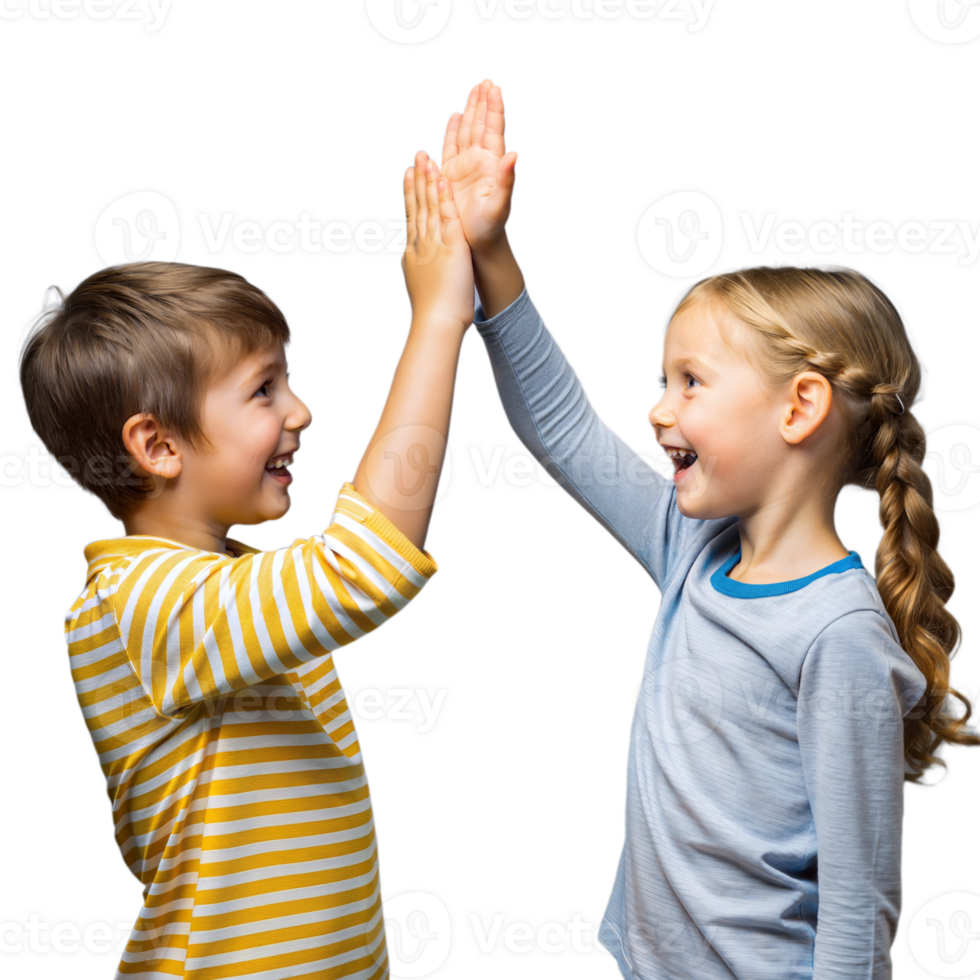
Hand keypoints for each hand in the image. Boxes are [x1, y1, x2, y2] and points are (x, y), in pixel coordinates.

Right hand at [400, 151, 473, 327]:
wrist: (435, 324)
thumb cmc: (431, 313)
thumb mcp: (420, 284)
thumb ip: (418, 268)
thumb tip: (413, 264)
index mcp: (414, 253)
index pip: (412, 218)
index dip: (411, 196)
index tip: (409, 176)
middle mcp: (420, 245)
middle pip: (418, 207)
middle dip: (418, 181)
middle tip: (417, 157)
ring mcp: (433, 245)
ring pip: (429, 208)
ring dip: (429, 182)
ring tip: (427, 159)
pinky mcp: (450, 249)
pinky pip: (446, 219)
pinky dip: (444, 199)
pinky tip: (443, 182)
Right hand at [440, 78, 519, 255]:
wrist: (475, 242)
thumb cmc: (490, 227)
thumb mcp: (500, 204)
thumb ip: (507, 180)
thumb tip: (514, 154)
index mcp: (493, 164)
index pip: (494, 130)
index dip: (494, 108)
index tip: (494, 88)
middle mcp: (479, 161)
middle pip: (481, 125)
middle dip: (482, 103)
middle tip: (485, 82)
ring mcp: (464, 166)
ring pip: (466, 132)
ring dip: (469, 112)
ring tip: (474, 91)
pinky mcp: (449, 174)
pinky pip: (450, 147)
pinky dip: (452, 131)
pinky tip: (454, 117)